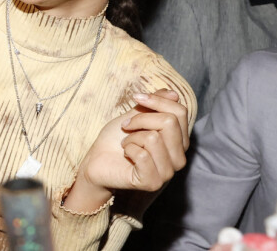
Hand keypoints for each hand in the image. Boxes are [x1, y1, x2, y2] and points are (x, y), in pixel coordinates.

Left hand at [64, 89, 188, 211]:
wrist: (97, 160)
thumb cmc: (116, 138)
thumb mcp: (135, 115)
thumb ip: (155, 105)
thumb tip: (173, 94)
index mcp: (179, 140)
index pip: (180, 112)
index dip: (157, 100)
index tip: (136, 97)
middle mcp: (178, 157)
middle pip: (169, 122)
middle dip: (141, 118)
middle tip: (127, 126)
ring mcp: (167, 172)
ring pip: (153, 138)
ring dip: (132, 137)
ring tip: (126, 143)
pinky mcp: (152, 182)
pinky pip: (143, 155)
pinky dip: (128, 149)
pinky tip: (126, 155)